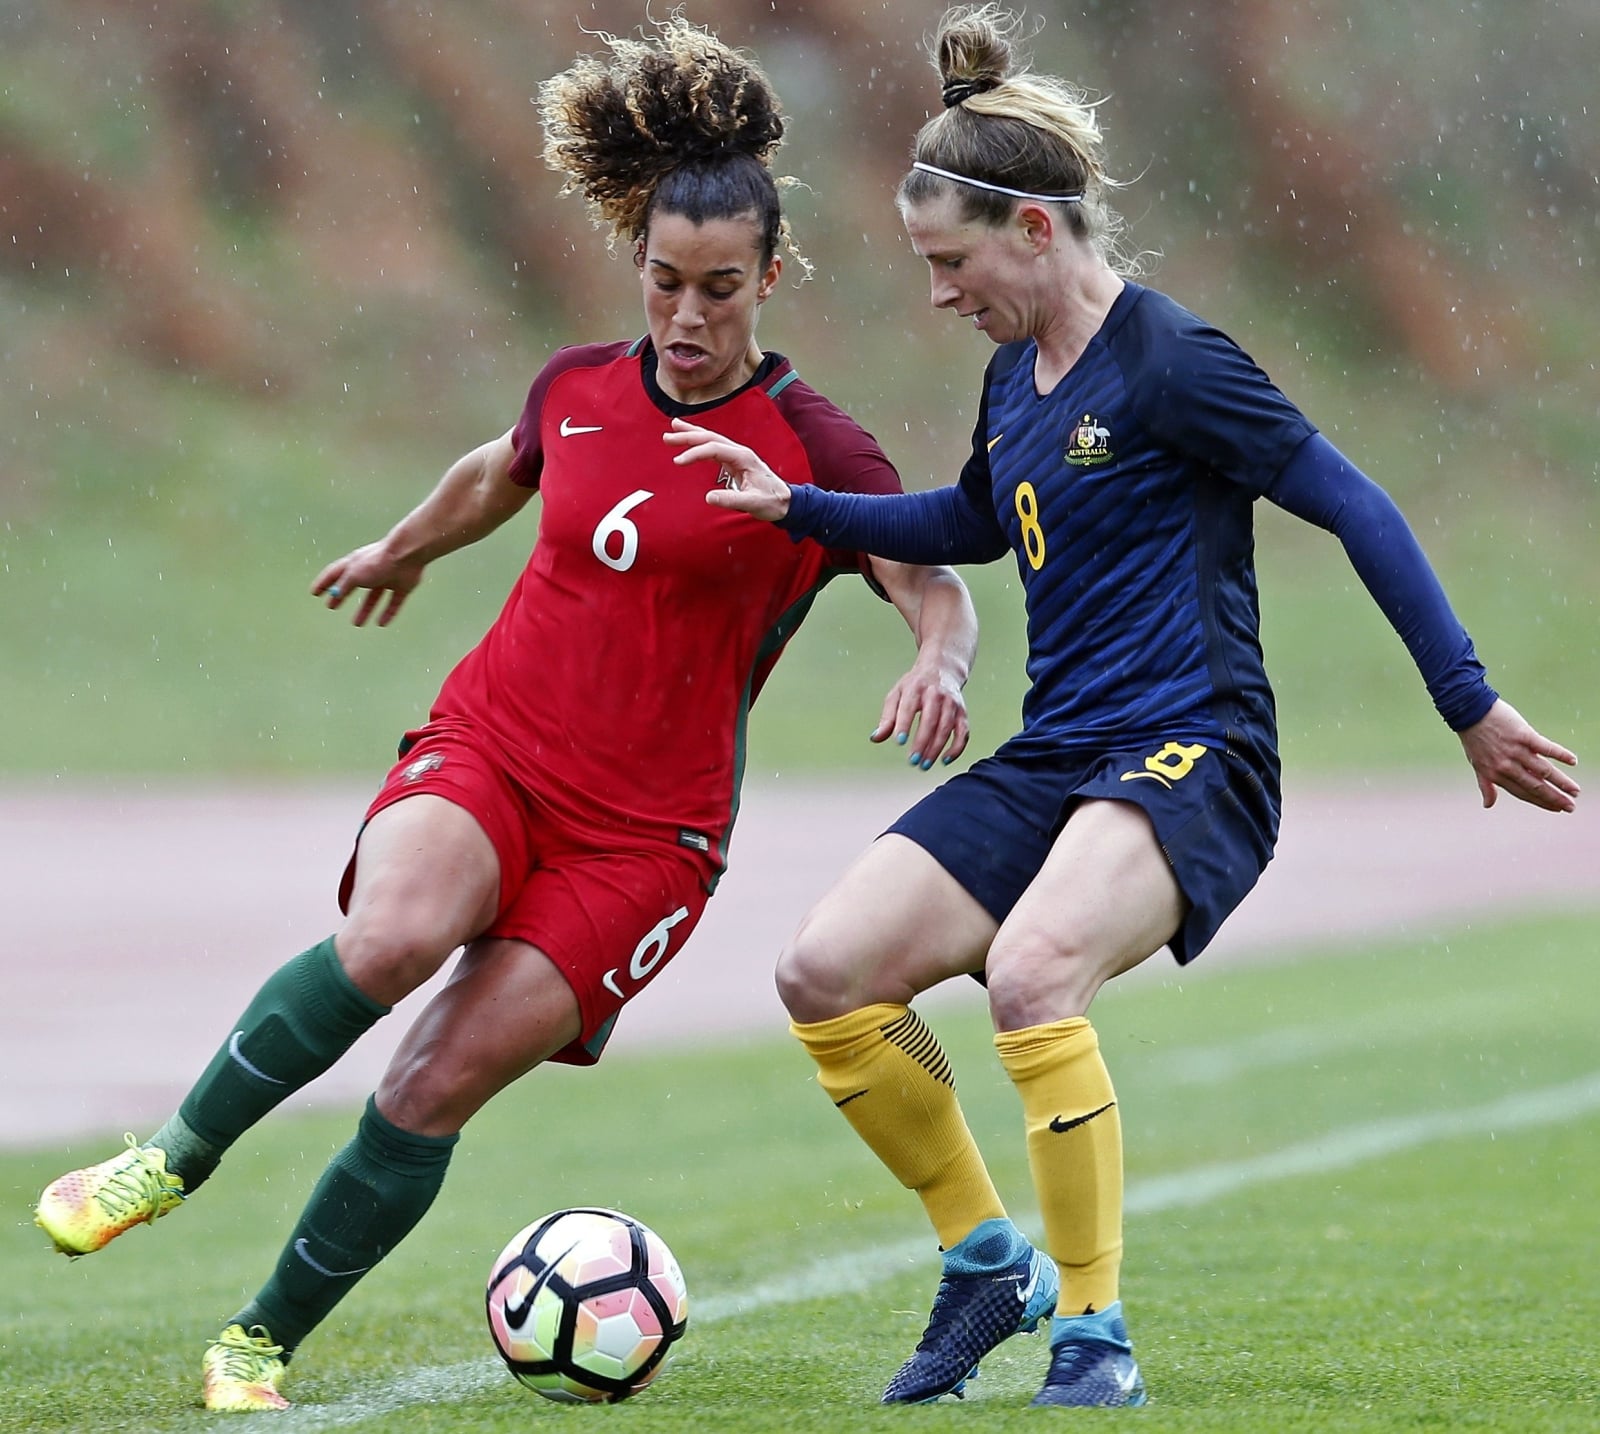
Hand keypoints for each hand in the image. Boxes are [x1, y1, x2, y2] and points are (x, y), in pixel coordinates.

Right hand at [311, 542, 425, 626]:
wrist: (407, 555)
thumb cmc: (377, 562)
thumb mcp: (354, 574)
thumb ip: (344, 585)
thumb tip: (335, 594)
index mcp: (355, 563)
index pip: (335, 573)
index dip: (324, 582)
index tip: (314, 593)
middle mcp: (370, 570)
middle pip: (353, 585)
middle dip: (342, 595)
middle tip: (332, 606)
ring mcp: (387, 577)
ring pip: (373, 596)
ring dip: (364, 609)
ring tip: (357, 623)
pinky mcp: (403, 586)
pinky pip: (394, 602)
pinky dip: (388, 612)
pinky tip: (381, 623)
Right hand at [664, 418, 791, 520]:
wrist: (786, 502)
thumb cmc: (772, 502)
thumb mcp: (753, 503)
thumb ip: (731, 500)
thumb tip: (708, 498)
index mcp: (743, 457)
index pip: (714, 449)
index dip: (694, 453)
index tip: (678, 461)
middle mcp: (740, 452)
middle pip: (710, 437)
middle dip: (688, 435)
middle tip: (667, 436)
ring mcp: (737, 455)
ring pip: (712, 439)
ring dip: (692, 434)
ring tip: (673, 427)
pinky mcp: (735, 462)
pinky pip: (714, 448)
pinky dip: (700, 443)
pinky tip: (690, 441)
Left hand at [874, 663, 970, 770]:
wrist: (942, 670)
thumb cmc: (914, 686)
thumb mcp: (896, 695)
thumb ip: (887, 718)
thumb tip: (875, 738)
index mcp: (916, 688)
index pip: (909, 707)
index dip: (904, 724)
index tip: (899, 742)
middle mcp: (936, 694)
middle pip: (930, 720)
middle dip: (922, 742)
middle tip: (912, 761)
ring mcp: (951, 703)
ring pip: (946, 728)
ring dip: (936, 748)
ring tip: (924, 765)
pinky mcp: (962, 713)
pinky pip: (963, 732)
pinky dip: (956, 748)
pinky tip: (945, 760)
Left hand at [1457, 698, 1579, 811]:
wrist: (1469, 712)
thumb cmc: (1474, 739)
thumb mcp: (1476, 765)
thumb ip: (1486, 785)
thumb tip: (1488, 805)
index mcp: (1496, 775)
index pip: (1524, 793)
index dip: (1541, 802)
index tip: (1557, 809)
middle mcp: (1507, 766)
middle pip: (1536, 785)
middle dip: (1555, 798)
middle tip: (1571, 807)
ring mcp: (1516, 751)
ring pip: (1544, 770)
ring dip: (1562, 782)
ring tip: (1575, 790)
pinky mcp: (1523, 735)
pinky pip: (1545, 747)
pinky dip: (1560, 754)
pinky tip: (1573, 761)